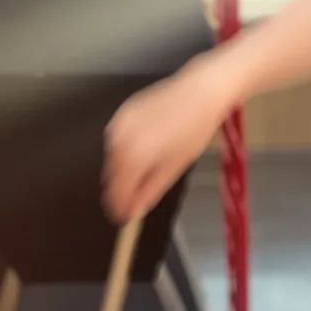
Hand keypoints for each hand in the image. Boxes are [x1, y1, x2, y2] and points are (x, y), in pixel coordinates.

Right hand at [103, 56, 234, 221]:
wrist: (199, 92)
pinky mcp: (122, 112)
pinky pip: (118, 140)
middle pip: (111, 175)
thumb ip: (151, 190)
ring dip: (124, 171)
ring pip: (113, 158)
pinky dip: (126, 152)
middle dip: (122, 189)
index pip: (117, 190)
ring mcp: (119, 122)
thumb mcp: (174, 167)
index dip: (120, 206)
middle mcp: (120, 138)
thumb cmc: (193, 128)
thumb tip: (136, 209)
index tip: (123, 217)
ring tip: (147, 175)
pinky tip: (145, 154)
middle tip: (134, 201)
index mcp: (134, 155)